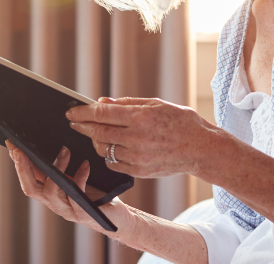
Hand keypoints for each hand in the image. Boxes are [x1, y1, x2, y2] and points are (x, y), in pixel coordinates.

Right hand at [5, 140, 128, 233]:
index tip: (11, 144)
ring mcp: (66, 210)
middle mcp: (53, 203)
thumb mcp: (72, 179)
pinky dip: (80, 178)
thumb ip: (58, 167)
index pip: (27, 178)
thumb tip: (46, 145)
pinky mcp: (83, 213)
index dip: (17, 163)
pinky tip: (85, 165)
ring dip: (56, 168)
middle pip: (30, 188)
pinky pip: (77, 197)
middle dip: (22, 168)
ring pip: (51, 192)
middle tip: (21, 150)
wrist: (115, 217)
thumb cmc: (94, 195)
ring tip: (65, 150)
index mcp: (49, 193)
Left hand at [66, 97, 213, 177]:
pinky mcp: (140, 171)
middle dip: (82, 126)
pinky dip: (108, 155)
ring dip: (96, 140)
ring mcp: (138, 157)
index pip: (102, 114)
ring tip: (96, 133)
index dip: (82, 112)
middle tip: (74, 122)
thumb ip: (127, 103)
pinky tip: (111, 147)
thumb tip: (102, 102)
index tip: (72, 112)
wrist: (201, 149)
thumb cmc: (181, 122)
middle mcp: (137, 138)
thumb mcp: (156, 104)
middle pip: (98, 132)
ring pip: (104, 149)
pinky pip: (114, 163)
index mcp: (141, 117)